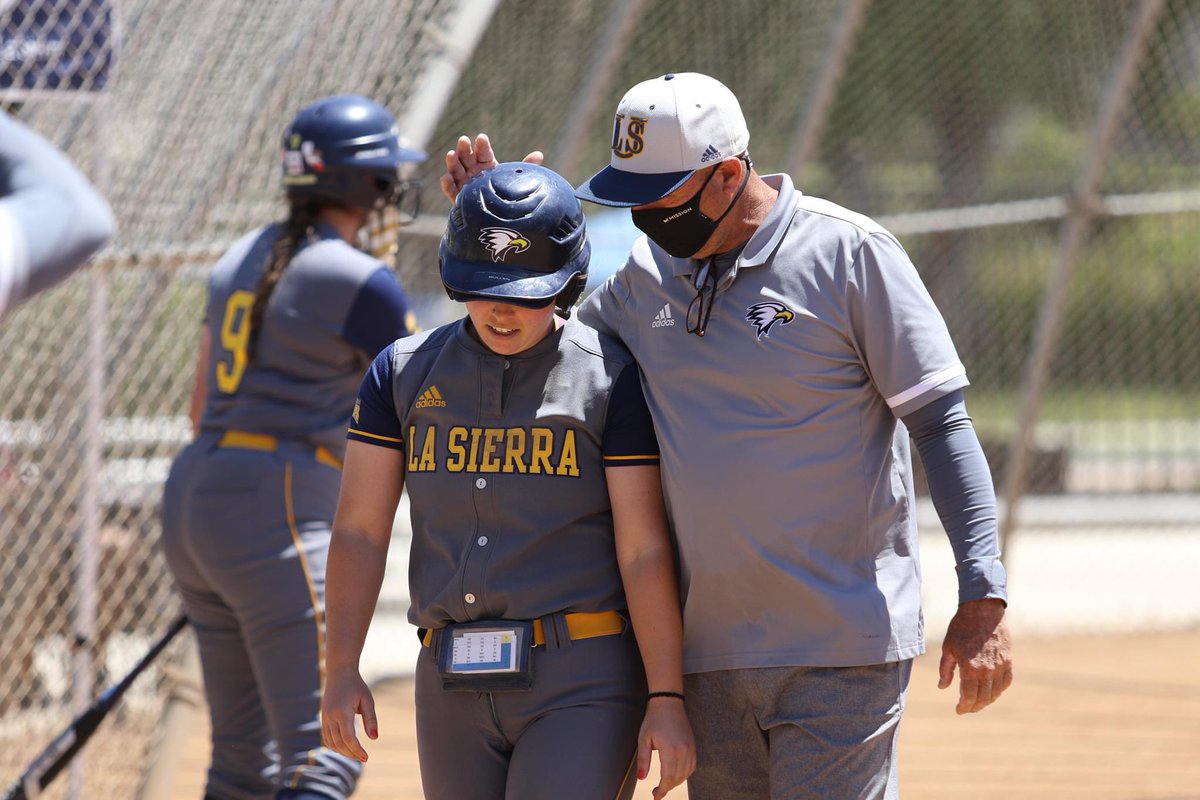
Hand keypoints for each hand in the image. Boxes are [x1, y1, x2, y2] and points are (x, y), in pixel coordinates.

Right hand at [320, 668, 377, 761]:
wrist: (339, 673)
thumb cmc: (356, 686)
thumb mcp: (367, 700)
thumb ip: (371, 719)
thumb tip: (374, 738)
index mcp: (342, 711)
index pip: (348, 738)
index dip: (356, 750)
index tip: (366, 757)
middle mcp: (331, 716)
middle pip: (339, 743)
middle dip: (351, 753)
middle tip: (363, 758)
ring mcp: (325, 718)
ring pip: (331, 742)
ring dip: (342, 751)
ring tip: (356, 754)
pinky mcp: (323, 718)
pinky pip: (326, 737)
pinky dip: (335, 745)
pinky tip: (345, 747)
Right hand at [438, 132, 543, 201]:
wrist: (498, 221)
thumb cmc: (507, 197)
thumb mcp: (516, 181)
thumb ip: (526, 167)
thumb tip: (539, 155)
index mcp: (488, 166)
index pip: (484, 152)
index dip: (482, 145)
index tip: (482, 138)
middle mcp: (474, 172)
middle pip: (467, 158)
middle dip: (464, 149)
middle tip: (463, 140)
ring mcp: (464, 184)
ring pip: (456, 170)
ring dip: (452, 162)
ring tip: (451, 154)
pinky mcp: (458, 197)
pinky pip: (450, 190)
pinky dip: (446, 184)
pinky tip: (445, 178)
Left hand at [637, 697, 695, 798]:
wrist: (668, 703)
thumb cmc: (653, 720)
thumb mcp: (644, 739)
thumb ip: (644, 760)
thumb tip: (641, 778)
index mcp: (670, 749)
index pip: (668, 777)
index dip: (662, 789)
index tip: (655, 796)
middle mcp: (683, 750)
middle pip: (677, 778)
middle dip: (667, 787)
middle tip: (656, 792)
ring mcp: (691, 748)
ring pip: (686, 774)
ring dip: (676, 782)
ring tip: (664, 784)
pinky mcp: (693, 745)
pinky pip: (692, 766)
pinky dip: (685, 774)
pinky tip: (676, 775)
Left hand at [939, 598, 1012, 713]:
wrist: (983, 610)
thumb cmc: (961, 627)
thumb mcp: (948, 648)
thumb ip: (946, 670)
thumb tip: (942, 687)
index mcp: (970, 667)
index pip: (969, 696)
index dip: (964, 706)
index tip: (959, 710)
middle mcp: (987, 670)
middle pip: (983, 698)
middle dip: (974, 706)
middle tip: (967, 708)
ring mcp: (1000, 666)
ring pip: (996, 692)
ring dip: (987, 700)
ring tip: (978, 702)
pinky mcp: (1008, 660)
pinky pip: (1006, 681)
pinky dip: (999, 690)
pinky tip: (992, 691)